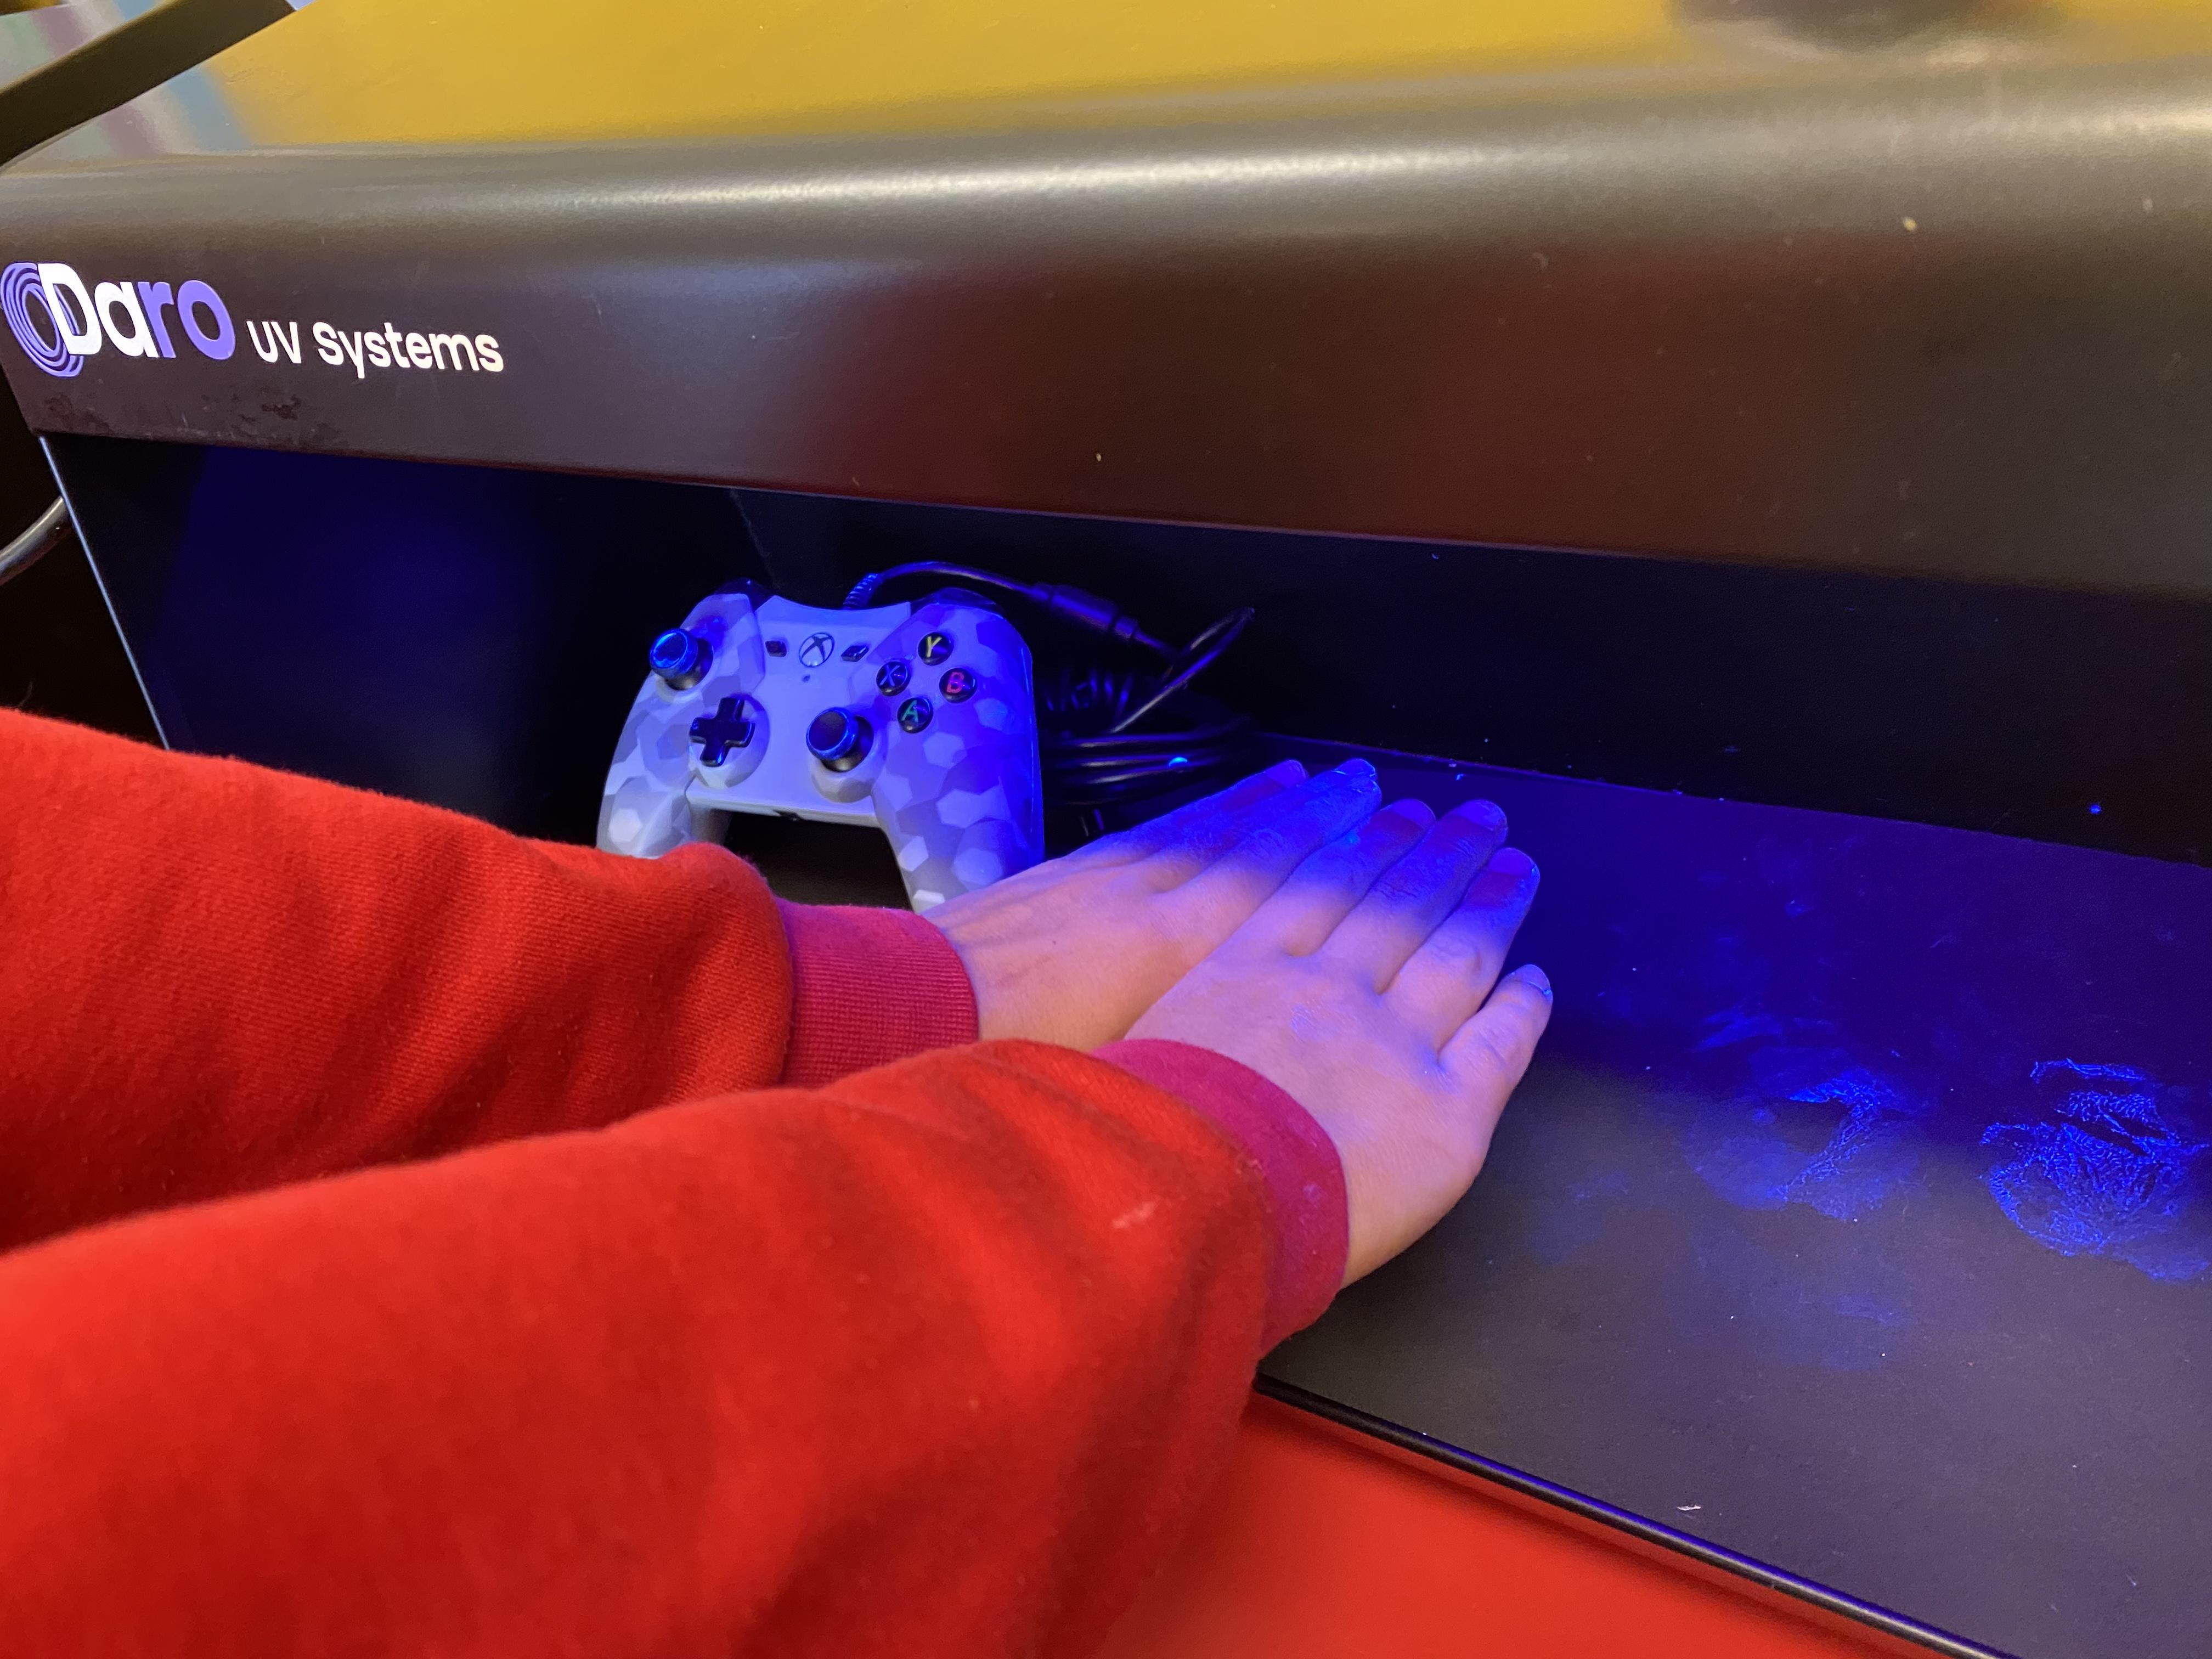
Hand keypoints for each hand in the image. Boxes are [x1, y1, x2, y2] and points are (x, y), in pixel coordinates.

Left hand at [927, 758, 1385, 1048]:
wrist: (905, 1005)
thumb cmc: (1009, 1064)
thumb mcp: (1114, 1080)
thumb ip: (1184, 1069)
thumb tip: (1245, 1092)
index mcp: (1169, 955)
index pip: (1276, 895)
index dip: (1339, 866)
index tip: (1392, 842)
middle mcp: (1149, 902)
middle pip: (1254, 849)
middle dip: (1323, 821)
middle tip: (1379, 791)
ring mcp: (1104, 880)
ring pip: (1205, 829)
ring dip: (1266, 804)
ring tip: (1317, 780)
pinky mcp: (1064, 874)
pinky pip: (1151, 829)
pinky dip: (1195, 810)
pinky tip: (1215, 800)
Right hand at [1125, 797, 1550, 1283]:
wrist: (1180, 1203)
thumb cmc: (1134, 1140)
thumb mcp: (1130, 1044)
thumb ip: (1176, 1013)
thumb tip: (1192, 1016)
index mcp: (1243, 967)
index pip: (1319, 886)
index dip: (1362, 844)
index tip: (1389, 809)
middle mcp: (1327, 989)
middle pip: (1397, 903)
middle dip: (1440, 854)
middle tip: (1477, 818)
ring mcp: (1393, 1044)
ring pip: (1455, 953)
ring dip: (1490, 904)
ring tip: (1516, 868)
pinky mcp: (1447, 1112)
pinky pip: (1498, 1043)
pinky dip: (1522, 1006)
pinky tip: (1534, 980)